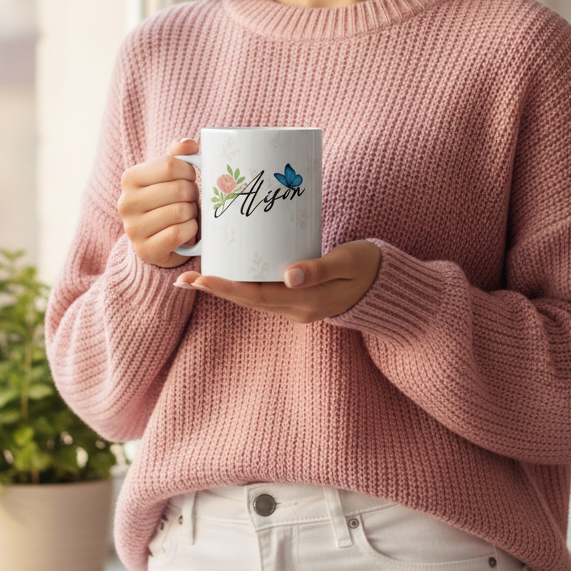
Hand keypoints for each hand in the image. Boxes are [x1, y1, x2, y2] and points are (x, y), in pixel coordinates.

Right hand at [118, 138, 200, 267]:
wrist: (160, 240)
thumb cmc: (168, 201)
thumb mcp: (170, 175)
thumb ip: (178, 155)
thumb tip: (189, 144)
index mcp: (130, 178)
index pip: (170, 165)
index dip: (189, 172)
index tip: (189, 179)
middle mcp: (126, 203)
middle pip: (178, 189)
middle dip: (193, 194)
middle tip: (190, 200)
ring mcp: (133, 229)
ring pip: (181, 211)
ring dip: (192, 213)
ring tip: (186, 215)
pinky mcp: (145, 250)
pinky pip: (180, 233)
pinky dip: (191, 230)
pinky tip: (186, 230)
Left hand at [173, 239, 381, 323]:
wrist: (386, 284)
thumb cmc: (368, 266)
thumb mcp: (347, 261)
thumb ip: (319, 269)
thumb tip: (288, 276)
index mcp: (306, 301)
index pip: (256, 296)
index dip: (225, 288)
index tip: (200, 279)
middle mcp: (296, 309)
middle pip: (247, 300)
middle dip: (215, 288)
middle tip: (184, 278)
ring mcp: (296, 306)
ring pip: (253, 298)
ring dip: (225, 288)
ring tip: (197, 275)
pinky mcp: (298, 298)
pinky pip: (264, 293)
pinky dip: (244, 284)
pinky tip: (230, 272)